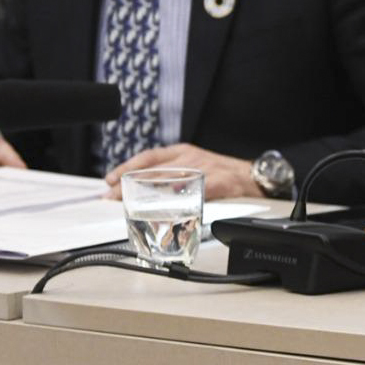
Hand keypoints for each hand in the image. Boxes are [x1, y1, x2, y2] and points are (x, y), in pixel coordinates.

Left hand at [103, 144, 259, 200]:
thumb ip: (174, 174)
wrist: (255, 175)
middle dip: (130, 185)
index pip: (149, 157)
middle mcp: (191, 158)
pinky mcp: (220, 183)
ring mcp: (206, 169)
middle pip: (154, 171)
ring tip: (129, 207)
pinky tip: (168, 211)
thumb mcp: (195, 166)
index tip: (109, 179)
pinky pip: (198, 193)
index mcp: (183, 152)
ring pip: (170, 182)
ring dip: (147, 196)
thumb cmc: (223, 174)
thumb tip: (145, 190)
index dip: (127, 167)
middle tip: (111, 198)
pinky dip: (182, 202)